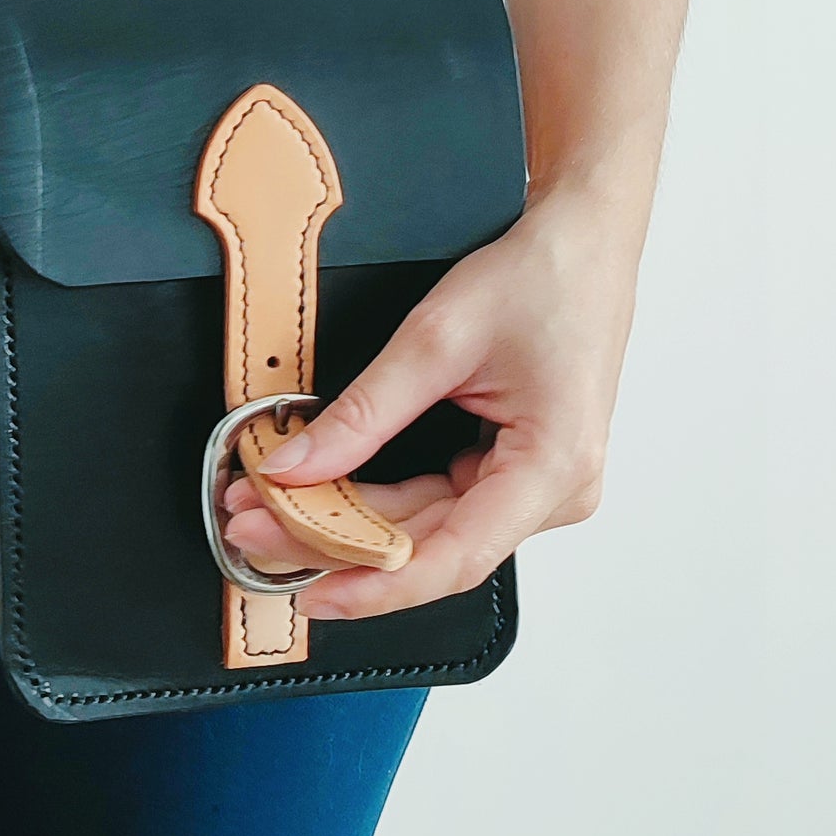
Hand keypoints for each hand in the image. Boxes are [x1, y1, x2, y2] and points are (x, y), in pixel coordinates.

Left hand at [222, 184, 641, 619]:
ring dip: (348, 524)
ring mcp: (538, 487)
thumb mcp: (436, 338)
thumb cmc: (540, 278)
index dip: (374, 585)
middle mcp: (557, 492)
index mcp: (554, 466)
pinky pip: (440, 503)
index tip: (309, 592)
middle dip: (335, 542)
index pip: (454, 557)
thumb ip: (362, 413)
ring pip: (428, 529)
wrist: (585, 243)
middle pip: (431, 546)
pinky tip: (320, 496)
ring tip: (266, 509)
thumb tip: (292, 466)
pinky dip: (378, 503)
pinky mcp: (516, 472)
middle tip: (250, 527)